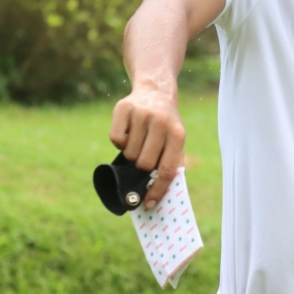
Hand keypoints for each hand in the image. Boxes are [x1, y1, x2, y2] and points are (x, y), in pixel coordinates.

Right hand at [109, 85, 185, 209]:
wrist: (156, 90)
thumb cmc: (166, 124)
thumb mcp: (176, 139)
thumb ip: (171, 163)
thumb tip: (159, 197)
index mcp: (178, 134)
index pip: (167, 169)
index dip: (157, 190)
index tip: (148, 204)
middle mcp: (161, 123)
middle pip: (144, 164)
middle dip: (142, 166)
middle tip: (143, 156)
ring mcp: (142, 114)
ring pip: (129, 153)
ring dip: (131, 152)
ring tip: (139, 139)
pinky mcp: (123, 109)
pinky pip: (115, 140)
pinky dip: (120, 141)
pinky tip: (129, 131)